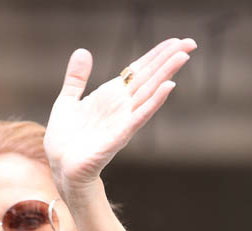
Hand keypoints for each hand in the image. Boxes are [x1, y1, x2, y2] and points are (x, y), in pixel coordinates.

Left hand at [43, 38, 195, 201]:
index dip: (156, 55)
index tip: (176, 41)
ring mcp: (122, 122)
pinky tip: (168, 88)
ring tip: (183, 57)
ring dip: (166, 75)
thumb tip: (84, 51)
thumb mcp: (67, 101)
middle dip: (169, 60)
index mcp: (111, 96)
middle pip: (149, 78)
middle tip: (191, 43)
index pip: (138, 71)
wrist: (61, 168)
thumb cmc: (65, 140)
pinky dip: (153, 103)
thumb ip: (76, 78)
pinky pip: (138, 118)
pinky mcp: (118, 138)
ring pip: (148, 94)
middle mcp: (121, 107)